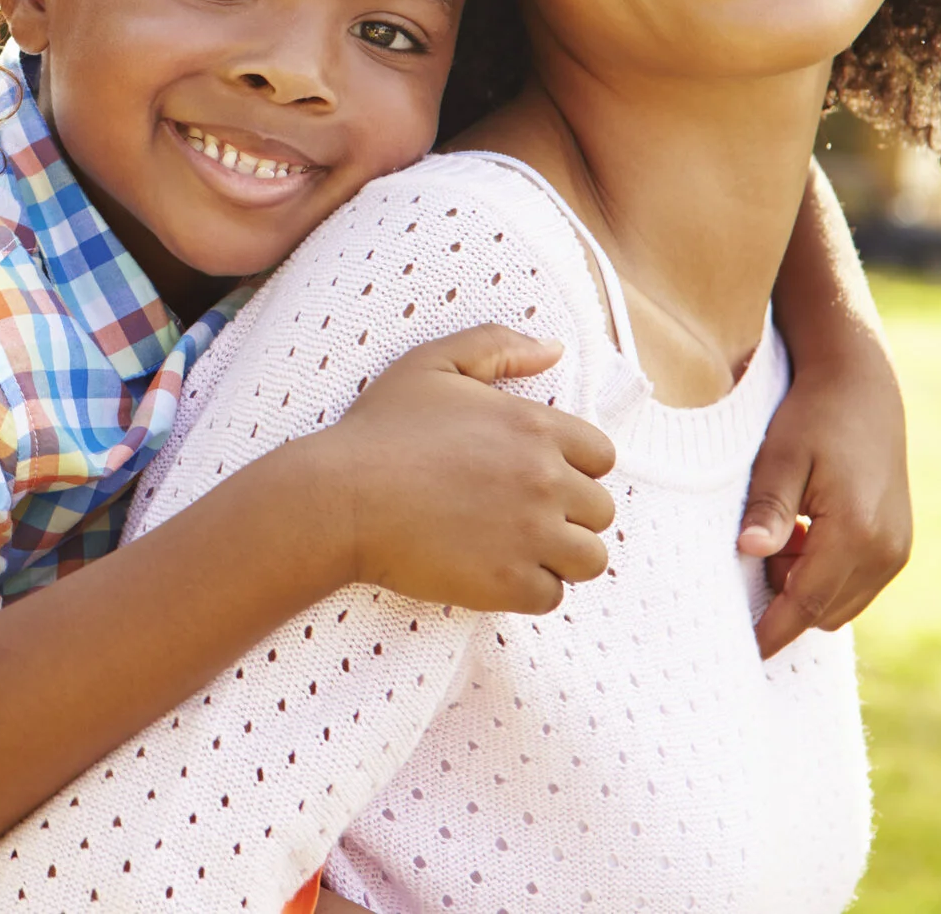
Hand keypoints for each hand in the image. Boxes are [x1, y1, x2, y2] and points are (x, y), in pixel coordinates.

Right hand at [311, 324, 616, 613]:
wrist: (339, 499)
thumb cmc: (379, 430)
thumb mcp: (432, 363)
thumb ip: (497, 345)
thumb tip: (554, 350)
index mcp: (536, 427)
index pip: (601, 457)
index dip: (572, 467)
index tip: (533, 476)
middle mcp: (546, 481)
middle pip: (600, 511)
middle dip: (568, 514)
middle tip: (519, 514)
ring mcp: (531, 536)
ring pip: (589, 559)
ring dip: (560, 557)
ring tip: (517, 548)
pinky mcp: (509, 584)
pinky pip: (551, 596)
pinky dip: (528, 590)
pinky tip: (492, 571)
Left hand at [739, 335, 910, 656]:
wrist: (862, 389)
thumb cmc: (812, 418)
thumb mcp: (779, 458)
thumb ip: (768, 509)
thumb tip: (749, 552)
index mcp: (856, 533)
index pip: (806, 603)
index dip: (772, 630)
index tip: (741, 652)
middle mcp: (887, 552)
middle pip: (824, 612)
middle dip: (784, 600)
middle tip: (756, 549)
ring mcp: (898, 551)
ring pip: (841, 604)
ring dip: (805, 586)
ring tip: (783, 531)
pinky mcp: (898, 545)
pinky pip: (855, 584)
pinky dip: (823, 574)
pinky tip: (804, 531)